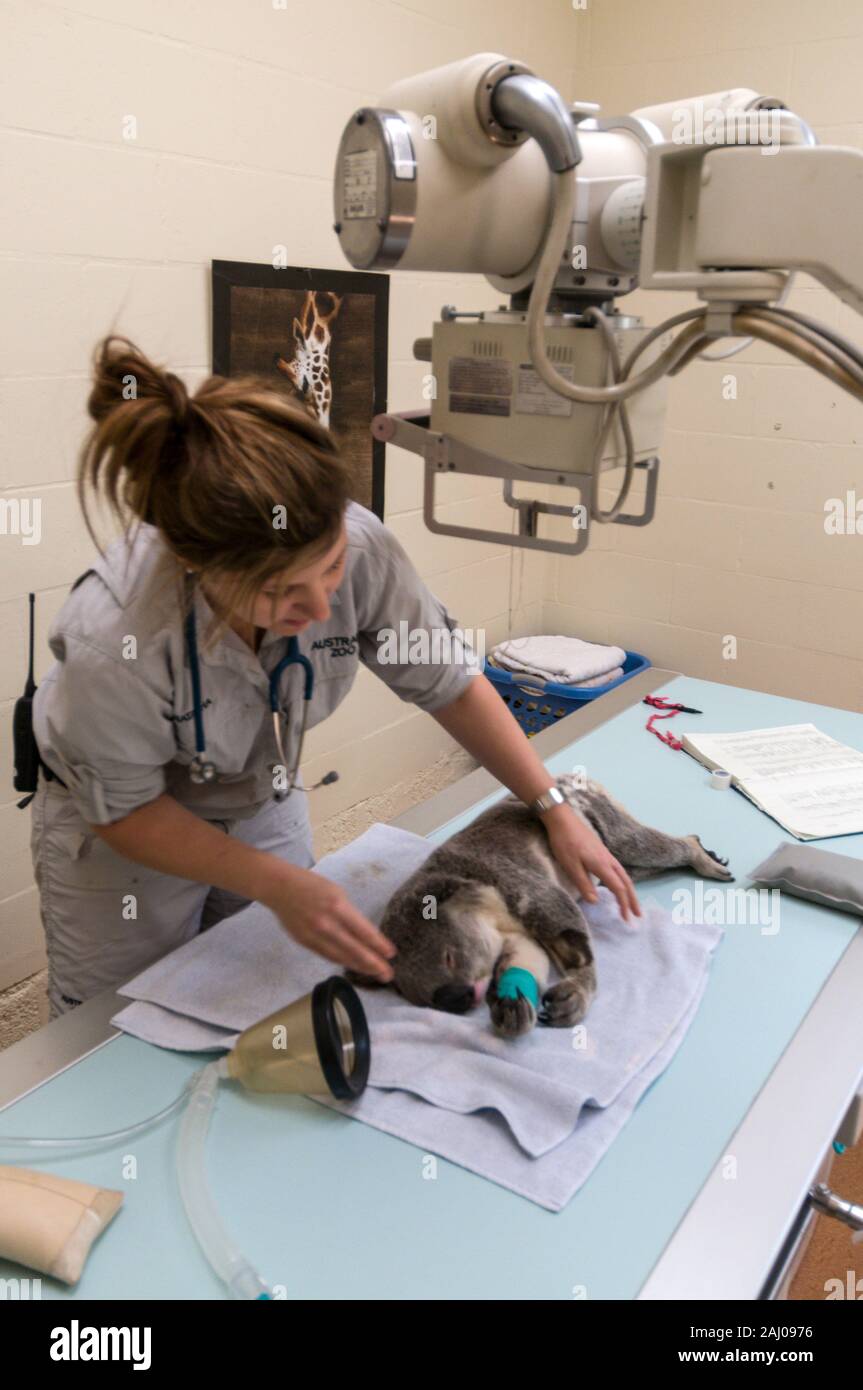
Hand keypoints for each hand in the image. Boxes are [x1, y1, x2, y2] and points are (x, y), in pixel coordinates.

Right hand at [261, 863, 396, 979]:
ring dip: (359, 966)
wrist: (280, 888)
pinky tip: (352, 966)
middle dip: (373, 963)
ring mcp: (314, 935)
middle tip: (388, 974)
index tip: (391, 954)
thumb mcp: (337, 893)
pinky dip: (341, 961)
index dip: (378, 945)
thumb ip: (349, 915)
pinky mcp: (305, 942)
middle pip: (354, 949)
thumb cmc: (313, 886)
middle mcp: (327, 924)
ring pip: (341, 956)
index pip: (363, 931)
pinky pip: (327, 955)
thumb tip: (363, 935)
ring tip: (374, 974)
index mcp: (338, 907)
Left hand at [542, 806, 641, 923]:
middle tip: (638, 915)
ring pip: (623, 875)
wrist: (563, 819)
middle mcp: (608, 860)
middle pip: (626, 882)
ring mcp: (606, 855)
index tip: (626, 919)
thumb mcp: (570, 866)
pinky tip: (618, 885)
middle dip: (633, 899)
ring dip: (629, 890)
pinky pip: (618, 870)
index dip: (623, 904)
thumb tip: (595, 901)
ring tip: (632, 903)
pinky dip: (622, 881)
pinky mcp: (602, 852)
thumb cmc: (564, 842)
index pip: (618, 888)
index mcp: (602, 865)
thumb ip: (583, 884)